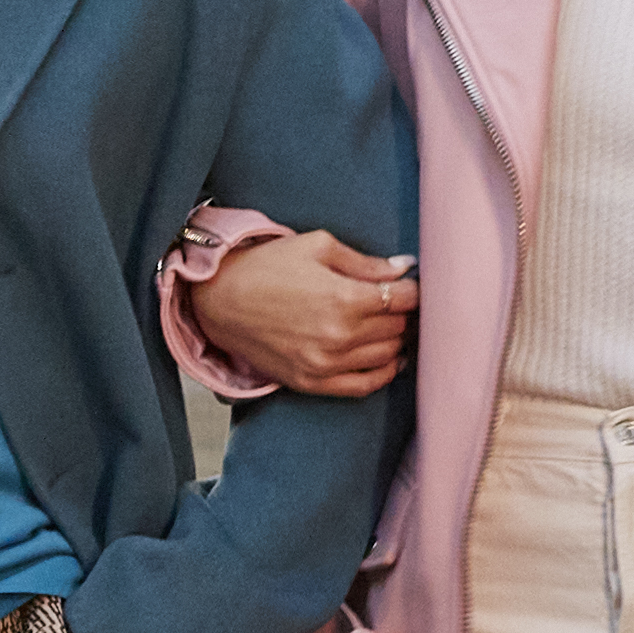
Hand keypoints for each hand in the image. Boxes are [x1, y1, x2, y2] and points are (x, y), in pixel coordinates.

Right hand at [193, 227, 417, 399]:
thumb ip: (365, 262)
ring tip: (392, 325)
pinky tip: (389, 359)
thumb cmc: (266, 266)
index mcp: (344, 298)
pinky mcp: (312, 382)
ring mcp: (326, 364)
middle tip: (399, 302)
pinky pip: (365, 385)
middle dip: (404, 312)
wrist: (218, 300)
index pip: (404, 299)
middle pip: (398, 327)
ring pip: (387, 355)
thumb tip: (404, 268)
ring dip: (396, 340)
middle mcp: (340, 336)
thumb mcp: (317, 247)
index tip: (411, 285)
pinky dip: (384, 373)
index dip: (414, 289)